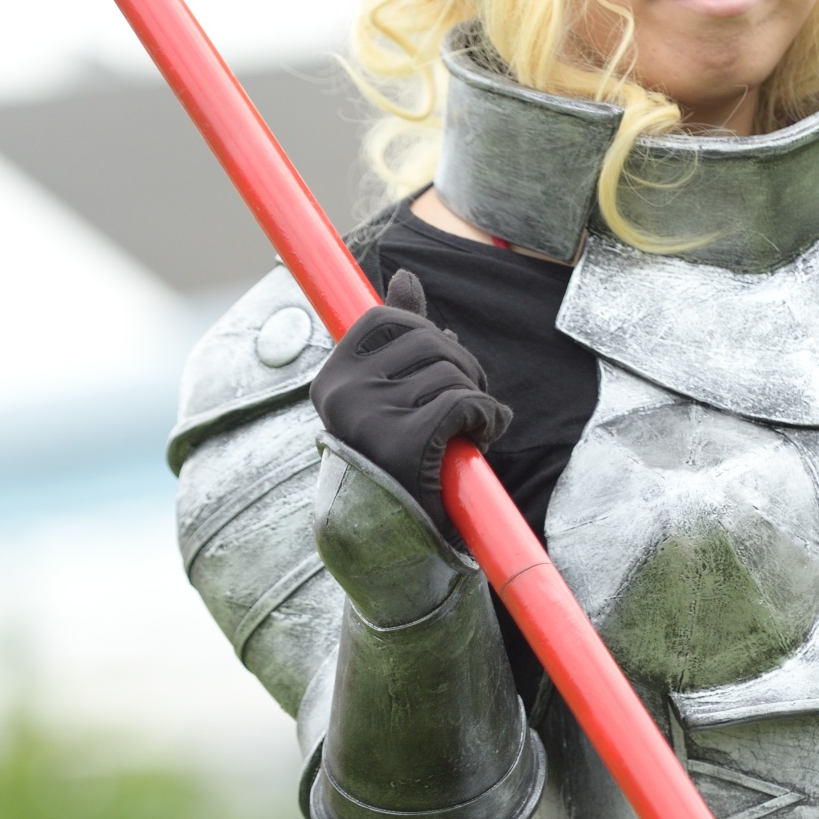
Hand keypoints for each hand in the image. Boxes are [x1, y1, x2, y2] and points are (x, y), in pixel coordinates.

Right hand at [311, 270, 510, 536]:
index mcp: (332, 380)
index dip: (428, 334)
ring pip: (451, 372)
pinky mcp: (404, 445)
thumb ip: (399, 338)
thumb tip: (405, 277)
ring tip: (471, 428)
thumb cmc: (399, 463)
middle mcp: (341, 396)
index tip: (442, 368)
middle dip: (463, 367)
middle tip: (468, 404)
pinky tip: (483, 437)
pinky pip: (464, 403)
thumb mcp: (392, 395)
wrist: (397, 541)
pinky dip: (486, 416)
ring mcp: (369, 420)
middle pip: (428, 341)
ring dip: (477, 397)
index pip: (387, 317)